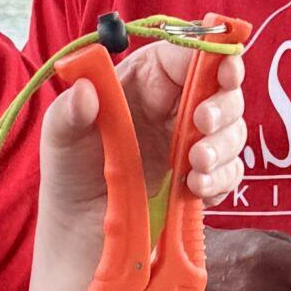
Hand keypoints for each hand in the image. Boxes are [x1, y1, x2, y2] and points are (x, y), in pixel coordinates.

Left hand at [40, 42, 246, 227]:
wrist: (78, 235)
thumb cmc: (68, 176)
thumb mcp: (59, 140)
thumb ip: (68, 112)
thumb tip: (85, 91)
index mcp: (142, 84)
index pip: (183, 57)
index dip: (210, 55)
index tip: (223, 69)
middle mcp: (171, 109)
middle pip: (219, 90)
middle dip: (223, 104)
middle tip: (203, 123)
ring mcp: (188, 146)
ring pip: (231, 131)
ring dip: (221, 146)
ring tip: (194, 165)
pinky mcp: (199, 179)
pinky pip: (229, 172)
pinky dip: (220, 180)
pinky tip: (195, 189)